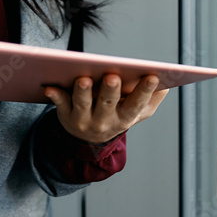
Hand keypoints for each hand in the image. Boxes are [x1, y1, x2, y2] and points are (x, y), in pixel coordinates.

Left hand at [44, 74, 167, 143]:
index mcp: (124, 117)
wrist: (87, 140)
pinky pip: (60, 104)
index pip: (136, 105)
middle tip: (113, 76)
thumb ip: (152, 100)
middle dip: (110, 91)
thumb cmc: (116, 116)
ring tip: (83, 79)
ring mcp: (84, 119)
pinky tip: (49, 87)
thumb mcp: (136, 113)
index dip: (145, 92)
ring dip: (83, 92)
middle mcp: (104, 121)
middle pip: (108, 104)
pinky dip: (54, 96)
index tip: (152, 76)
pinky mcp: (65, 114)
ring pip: (83, 104)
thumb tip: (168, 83)